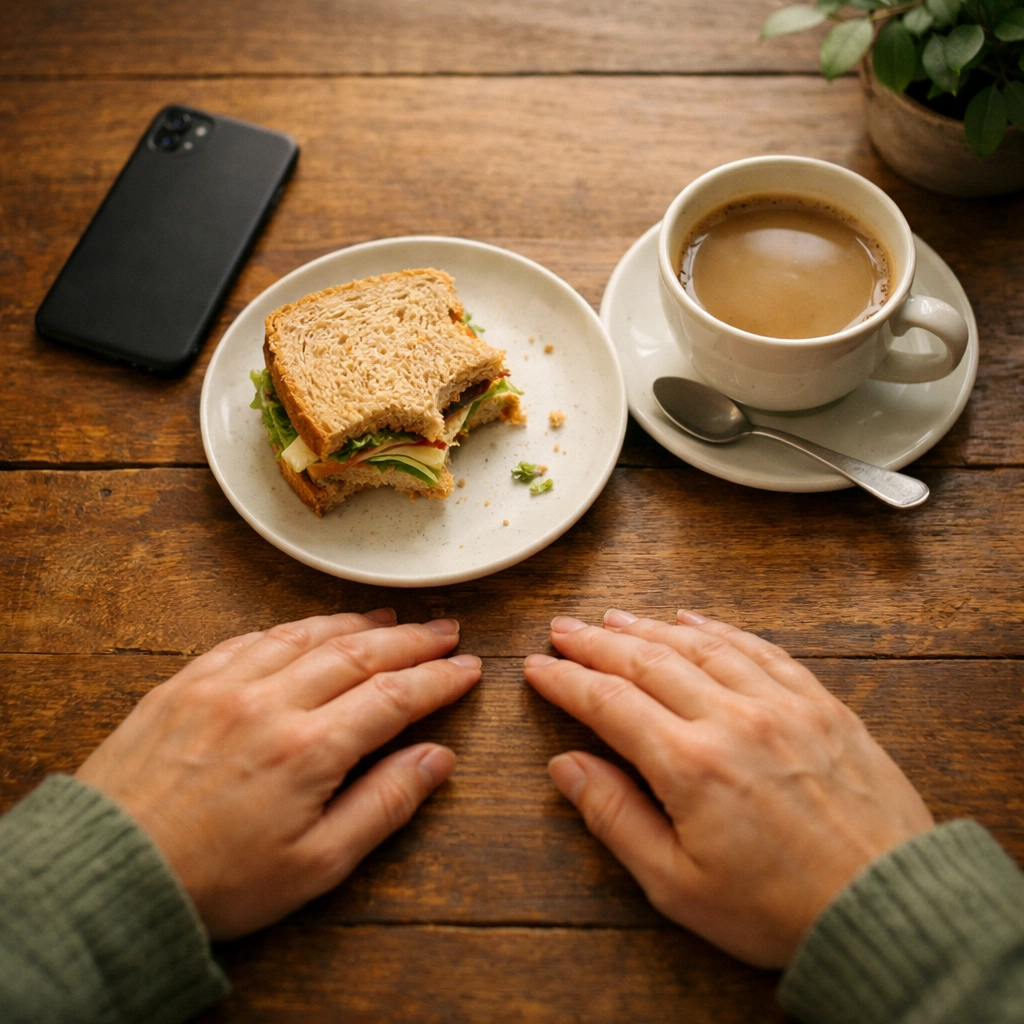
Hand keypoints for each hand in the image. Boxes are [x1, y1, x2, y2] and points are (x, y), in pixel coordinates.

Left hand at [76, 609, 479, 939]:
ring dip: (356, 623)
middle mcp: (270, 702)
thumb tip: (437, 758)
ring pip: (306, 635)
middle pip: (358, 653)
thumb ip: (384, 805)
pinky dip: (293, 628)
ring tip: (390, 619)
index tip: (468, 669)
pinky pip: (251, 638)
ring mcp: (224, 685)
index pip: (394, 696)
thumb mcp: (316, 865)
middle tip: (444, 630)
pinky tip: (309, 630)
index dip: (439, 679)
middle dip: (410, 640)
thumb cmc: (216, 883)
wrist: (109, 876)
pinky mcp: (186, 682)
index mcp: (308, 749)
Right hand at [524, 610, 934, 967]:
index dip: (566, 680)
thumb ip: (615, 817)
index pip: (609, 702)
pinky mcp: (819, 703)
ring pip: (701, 644)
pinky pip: (759, 648)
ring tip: (614, 617)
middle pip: (647, 660)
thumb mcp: (677, 885)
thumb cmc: (779, 910)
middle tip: (564, 628)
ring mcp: (781, 704)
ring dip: (650, 627)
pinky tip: (695, 620)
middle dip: (597, 642)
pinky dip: (720, 628)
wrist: (889, 910)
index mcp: (691, 764)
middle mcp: (733, 718)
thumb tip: (566, 766)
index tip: (537, 666)